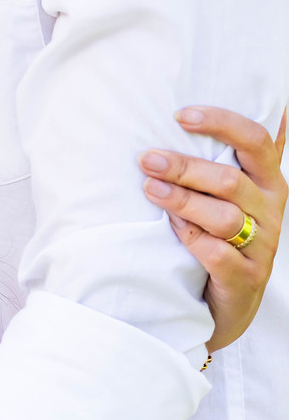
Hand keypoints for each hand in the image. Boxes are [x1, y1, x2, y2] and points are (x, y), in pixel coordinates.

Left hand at [140, 106, 285, 350]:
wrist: (229, 305)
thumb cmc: (222, 238)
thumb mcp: (227, 198)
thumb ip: (220, 161)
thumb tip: (193, 114)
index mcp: (268, 181)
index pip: (256, 140)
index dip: (222, 124)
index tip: (181, 115)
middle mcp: (271, 210)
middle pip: (231, 180)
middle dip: (185, 167)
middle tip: (147, 160)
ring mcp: (262, 246)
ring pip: (224, 216)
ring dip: (183, 201)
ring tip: (150, 190)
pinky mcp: (247, 278)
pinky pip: (218, 254)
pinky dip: (192, 239)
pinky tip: (172, 229)